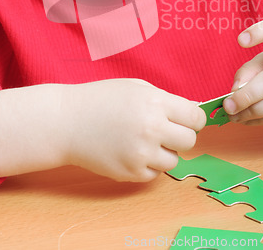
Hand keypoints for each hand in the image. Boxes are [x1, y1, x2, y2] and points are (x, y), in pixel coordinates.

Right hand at [63, 79, 205, 181]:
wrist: (66, 122)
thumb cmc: (102, 99)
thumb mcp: (136, 87)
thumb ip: (166, 99)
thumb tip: (194, 112)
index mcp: (155, 102)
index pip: (196, 118)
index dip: (193, 119)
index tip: (186, 121)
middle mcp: (151, 128)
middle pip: (189, 141)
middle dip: (181, 136)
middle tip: (165, 131)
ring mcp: (141, 153)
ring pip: (174, 160)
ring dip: (164, 152)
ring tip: (143, 140)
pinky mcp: (130, 172)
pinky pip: (155, 173)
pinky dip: (147, 164)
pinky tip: (130, 151)